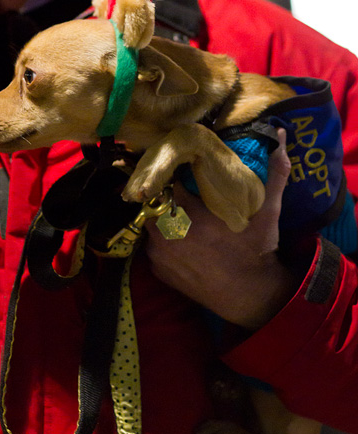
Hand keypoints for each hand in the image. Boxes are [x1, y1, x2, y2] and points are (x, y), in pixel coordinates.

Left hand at [144, 130, 299, 328]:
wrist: (251, 297)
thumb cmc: (257, 251)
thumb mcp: (268, 212)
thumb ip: (273, 173)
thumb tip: (281, 136)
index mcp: (190, 214)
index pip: (169, 182)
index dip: (177, 177)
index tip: (186, 176)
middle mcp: (169, 233)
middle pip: (156, 203)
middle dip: (167, 199)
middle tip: (185, 200)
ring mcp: (160, 254)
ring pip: (151, 224)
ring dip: (163, 220)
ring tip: (182, 221)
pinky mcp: (158, 271)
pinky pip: (152, 248)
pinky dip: (162, 244)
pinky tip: (180, 244)